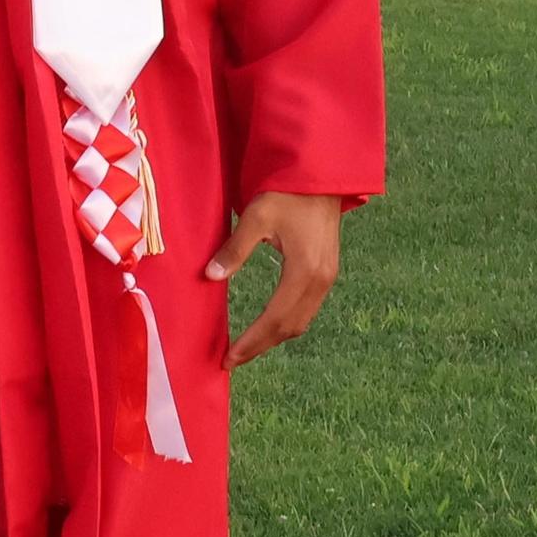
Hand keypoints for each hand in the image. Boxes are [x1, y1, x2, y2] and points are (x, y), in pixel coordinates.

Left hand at [206, 191, 342, 368]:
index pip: (274, 319)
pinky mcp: (326, 272)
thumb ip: (235, 250)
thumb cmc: (287, 193)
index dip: (251, 342)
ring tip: (246, 346)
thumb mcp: (257, 217)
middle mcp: (320, 281)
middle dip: (260, 346)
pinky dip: (286, 322)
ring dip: (274, 337)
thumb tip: (210, 277)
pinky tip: (268, 323)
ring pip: (301, 321)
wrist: (321, 178)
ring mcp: (327, 278)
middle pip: (289, 327)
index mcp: (304, 271)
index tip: (229, 357)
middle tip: (232, 358)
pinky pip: (306, 308)